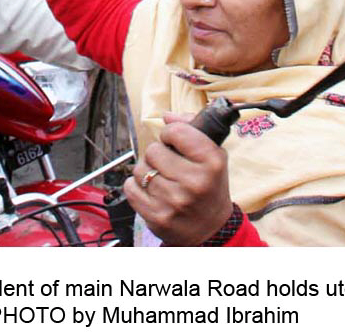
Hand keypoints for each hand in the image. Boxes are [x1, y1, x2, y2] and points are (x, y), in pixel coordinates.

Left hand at [123, 113, 233, 246]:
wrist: (211, 229)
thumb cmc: (210, 187)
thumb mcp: (214, 156)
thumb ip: (192, 129)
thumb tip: (167, 116)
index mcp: (211, 162)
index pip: (177, 131)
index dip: (171, 133)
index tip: (173, 140)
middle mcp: (194, 182)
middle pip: (154, 150)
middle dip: (158, 153)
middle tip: (168, 163)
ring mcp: (174, 201)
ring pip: (140, 170)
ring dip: (147, 171)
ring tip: (161, 178)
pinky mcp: (157, 217)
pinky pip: (131, 188)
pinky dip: (137, 187)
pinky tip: (152, 191)